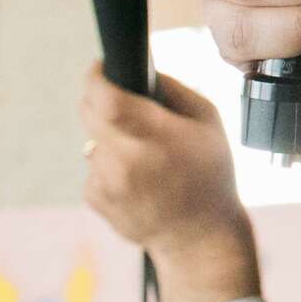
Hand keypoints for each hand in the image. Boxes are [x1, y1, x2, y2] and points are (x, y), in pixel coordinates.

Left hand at [79, 68, 259, 301]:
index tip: (100, 67)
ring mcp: (105, 182)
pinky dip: (110, 165)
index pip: (105, 97)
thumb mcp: (209, 121)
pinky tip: (138, 178)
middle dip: (101, 101)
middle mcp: (123, 159)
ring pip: (92, 140)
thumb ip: (174, 91)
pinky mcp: (95, 199)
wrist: (199, 235)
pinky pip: (94, 167)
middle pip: (90, 114)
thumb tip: (142, 72)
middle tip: (124, 104)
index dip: (96, 77)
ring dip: (110, 138)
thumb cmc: (210, 173)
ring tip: (144, 154)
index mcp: (153, 135)